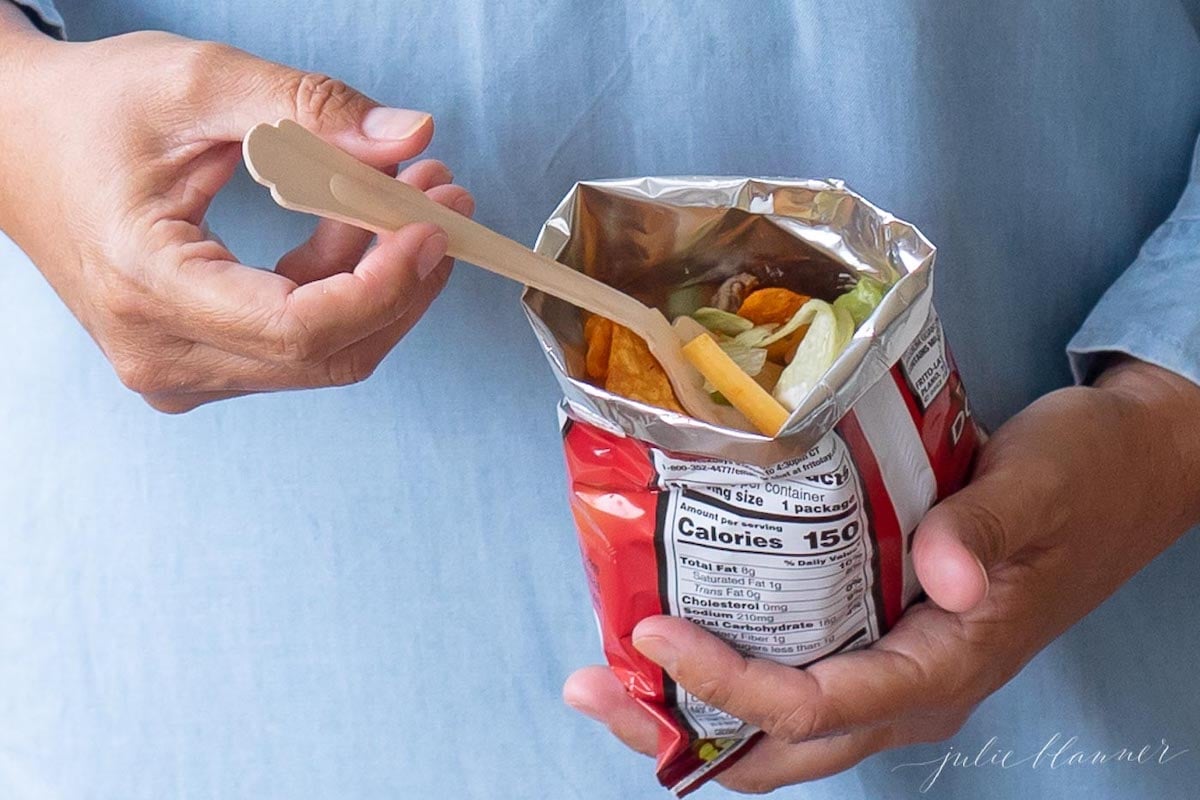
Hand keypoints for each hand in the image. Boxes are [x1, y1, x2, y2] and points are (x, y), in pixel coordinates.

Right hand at [0, 8, 472, 411]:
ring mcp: (179, 368)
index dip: (383, 286)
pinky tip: (360, 227)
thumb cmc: (90, 112)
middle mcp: (161, 351)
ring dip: (380, 283)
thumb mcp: (198, 83)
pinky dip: (343, 289)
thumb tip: (408, 136)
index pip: (299, 328)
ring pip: (322, 352)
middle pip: (325, 351)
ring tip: (409, 200)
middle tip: (440, 201)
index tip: (431, 227)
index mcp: (145, 286)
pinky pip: (298, 343)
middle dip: (400, 279)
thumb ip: (309, 108)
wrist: (17, 144)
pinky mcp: (200, 361)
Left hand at [564, 359, 1199, 792]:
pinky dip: (729, 675)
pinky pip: (795, 679)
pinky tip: (680, 632)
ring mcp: (894, 668)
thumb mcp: (1037, 491)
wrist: (1124, 470)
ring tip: (612, 678)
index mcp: (944, 666)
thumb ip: (986, 534)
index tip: (652, 631)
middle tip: (593, 691)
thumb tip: (942, 579)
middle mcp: (910, 688)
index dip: (729, 682)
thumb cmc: (1082, 479)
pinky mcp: (881, 635)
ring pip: (781, 728)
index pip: (817, 704)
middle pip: (781, 746)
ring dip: (695, 714)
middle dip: (682, 732)